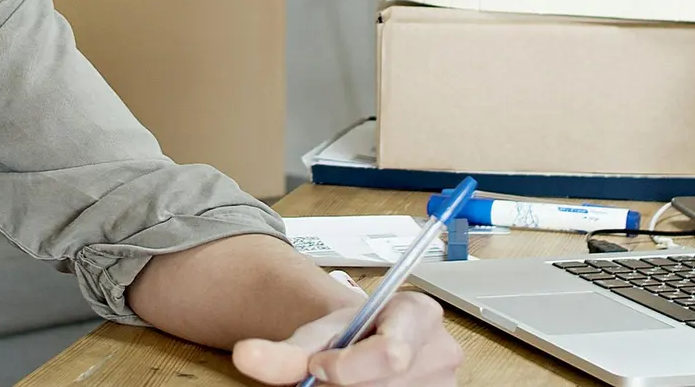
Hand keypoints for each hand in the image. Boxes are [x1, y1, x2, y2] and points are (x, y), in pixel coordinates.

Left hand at [232, 290, 461, 386]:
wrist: (366, 340)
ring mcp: (447, 384)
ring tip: (343, 381)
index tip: (318, 366)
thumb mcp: (316, 334)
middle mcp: (442, 351)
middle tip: (327, 376)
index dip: (346, 367)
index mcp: (420, 314)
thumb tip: (248, 355)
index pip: (390, 353)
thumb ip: (283, 350)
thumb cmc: (349, 334)